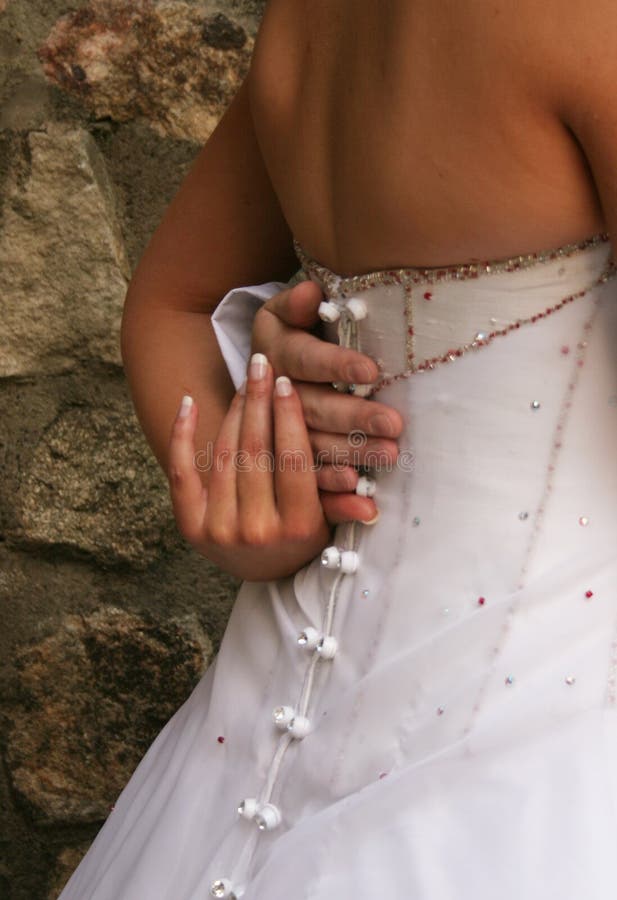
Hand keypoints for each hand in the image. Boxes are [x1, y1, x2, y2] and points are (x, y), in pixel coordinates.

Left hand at [167, 354, 331, 580]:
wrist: (259, 572)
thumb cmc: (300, 538)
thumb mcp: (326, 524)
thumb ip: (343, 506)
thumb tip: (373, 503)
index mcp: (296, 527)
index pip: (292, 460)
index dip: (288, 417)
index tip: (286, 382)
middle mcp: (256, 530)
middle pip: (256, 451)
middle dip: (259, 402)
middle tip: (261, 364)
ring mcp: (218, 529)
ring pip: (224, 454)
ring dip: (232, 411)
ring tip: (242, 381)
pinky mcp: (189, 526)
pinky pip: (181, 471)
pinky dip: (181, 434)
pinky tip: (189, 401)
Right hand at [251, 280, 403, 523]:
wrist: (268, 369)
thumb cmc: (294, 332)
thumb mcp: (285, 314)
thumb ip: (296, 304)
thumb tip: (311, 293)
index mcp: (273, 355)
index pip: (303, 359)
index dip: (334, 365)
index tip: (370, 370)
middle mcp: (272, 397)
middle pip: (312, 409)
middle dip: (352, 418)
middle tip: (393, 424)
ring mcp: (277, 433)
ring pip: (312, 447)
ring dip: (350, 453)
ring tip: (388, 454)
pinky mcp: (287, 461)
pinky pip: (307, 480)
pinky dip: (330, 490)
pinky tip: (356, 490)